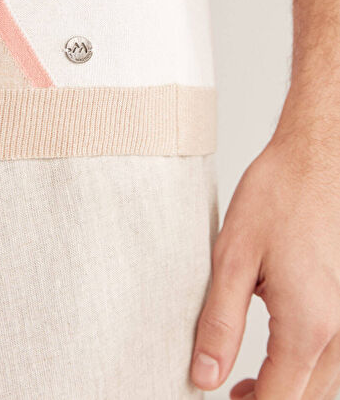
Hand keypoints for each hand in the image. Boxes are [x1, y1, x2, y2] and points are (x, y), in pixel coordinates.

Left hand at [189, 93, 339, 398]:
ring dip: (291, 389)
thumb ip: (220, 324)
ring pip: (325, 382)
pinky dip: (309, 367)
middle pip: (307, 398)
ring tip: (249, 382)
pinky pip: (335, 355)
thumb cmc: (277, 196)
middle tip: (230, 394)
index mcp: (307, 325)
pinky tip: (282, 350)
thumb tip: (206, 376)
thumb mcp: (232, 258)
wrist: (317, 158)